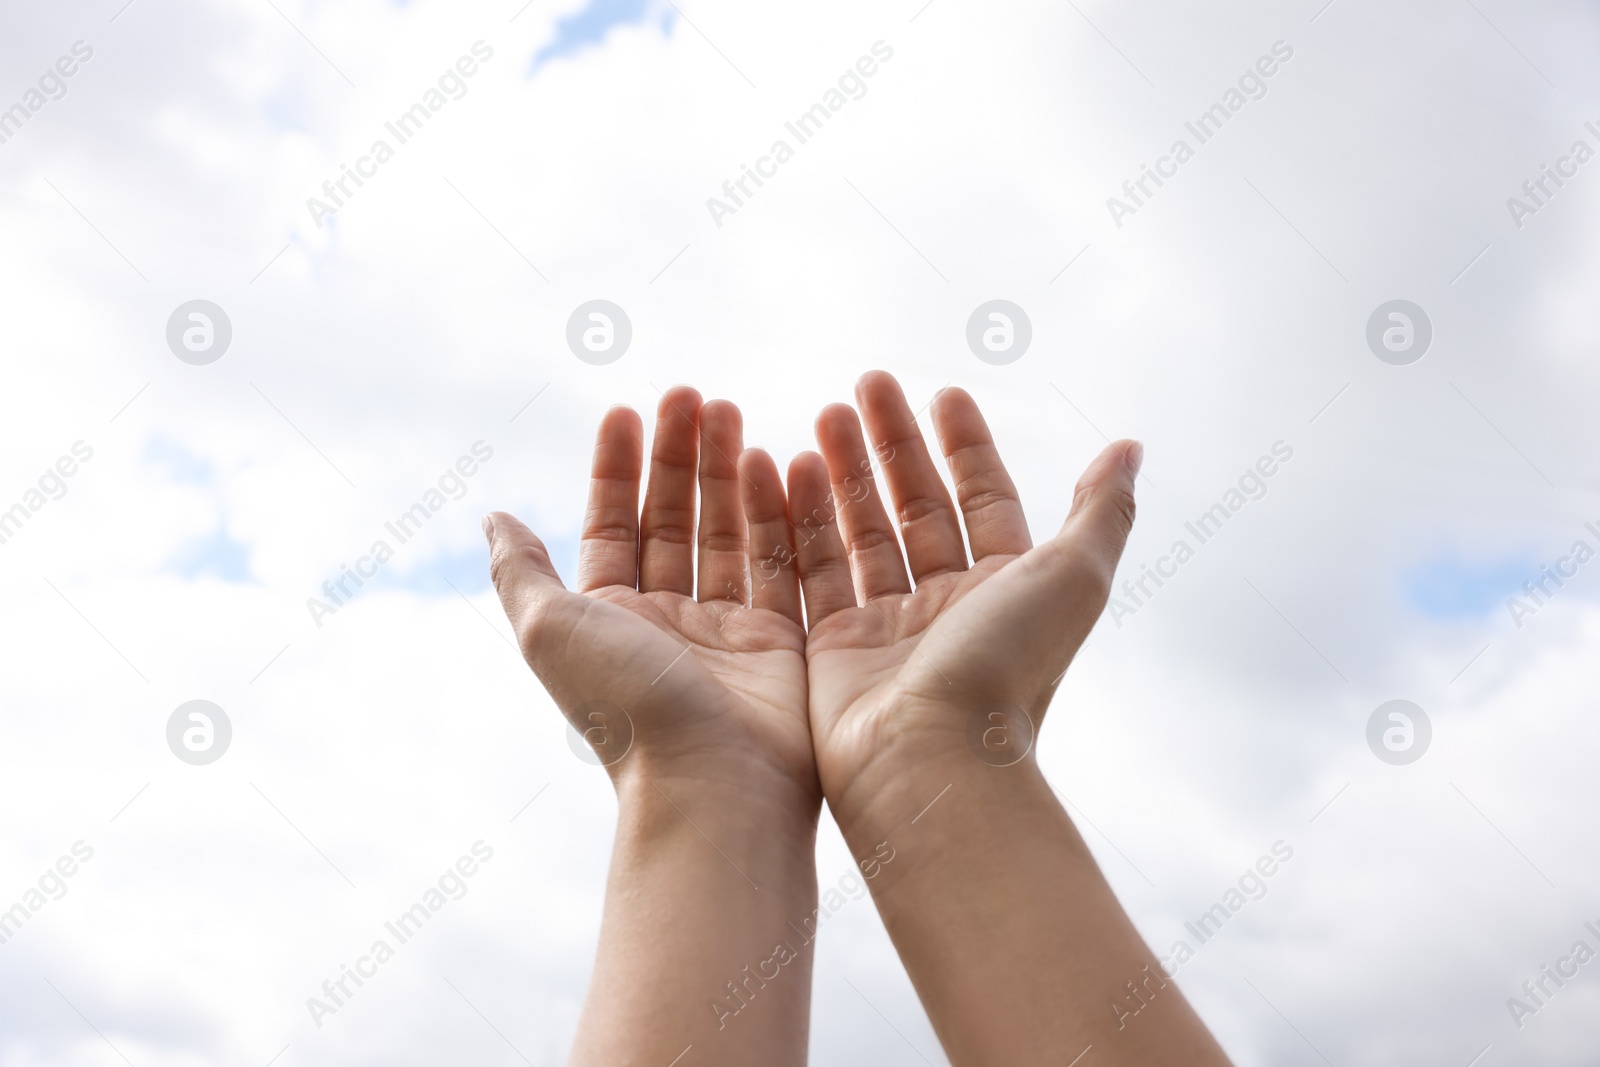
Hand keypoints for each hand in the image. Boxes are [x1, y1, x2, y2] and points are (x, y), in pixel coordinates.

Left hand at [486, 387, 816, 808]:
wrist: (713, 783)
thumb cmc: (626, 705)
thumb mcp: (551, 627)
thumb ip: (522, 569)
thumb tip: (493, 516)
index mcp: (609, 618)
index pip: (613, 525)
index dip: (616, 468)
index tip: (628, 409)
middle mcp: (665, 622)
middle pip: (672, 520)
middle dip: (680, 457)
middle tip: (695, 395)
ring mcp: (726, 632)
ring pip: (728, 533)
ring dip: (728, 473)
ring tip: (734, 414)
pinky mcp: (781, 644)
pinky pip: (783, 563)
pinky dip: (781, 513)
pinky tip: (782, 462)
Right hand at [784, 370, 1139, 827]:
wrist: (930, 761)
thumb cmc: (1007, 671)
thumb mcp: (1072, 578)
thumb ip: (1100, 511)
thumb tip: (1129, 448)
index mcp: (1006, 590)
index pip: (984, 499)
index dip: (966, 445)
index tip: (942, 392)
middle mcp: (948, 608)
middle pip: (918, 506)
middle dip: (894, 444)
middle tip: (866, 383)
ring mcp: (887, 630)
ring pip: (862, 532)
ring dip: (844, 472)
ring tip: (822, 415)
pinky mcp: (832, 651)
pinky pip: (812, 570)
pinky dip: (800, 521)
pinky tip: (785, 470)